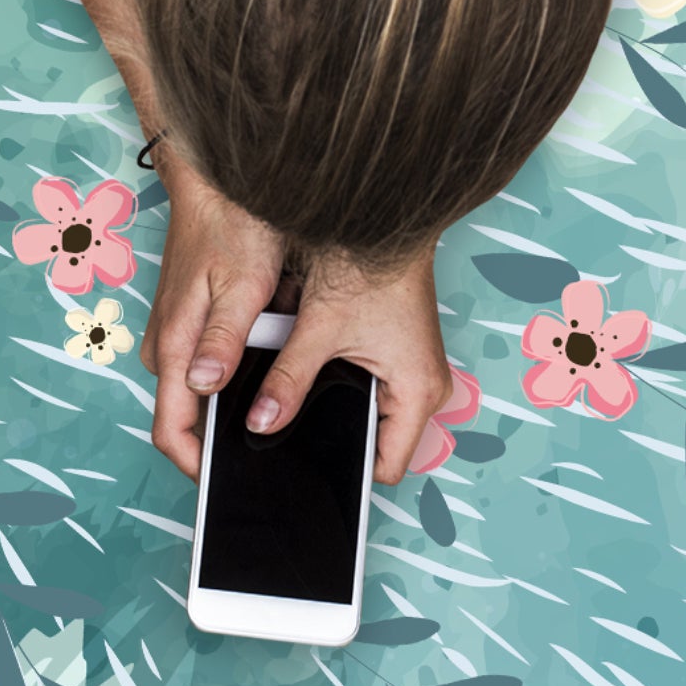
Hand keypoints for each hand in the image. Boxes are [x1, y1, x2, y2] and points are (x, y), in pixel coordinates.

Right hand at [141, 150, 284, 478]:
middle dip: (223, 438)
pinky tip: (268, 364)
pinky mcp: (189, 321)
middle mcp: (167, 347)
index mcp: (175, 347)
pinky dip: (233, 375)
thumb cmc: (232, 225)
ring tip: (278, 403)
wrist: (216, 180)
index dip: (197, 468)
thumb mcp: (242, 284)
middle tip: (274, 447)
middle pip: (186, 417)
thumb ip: (222, 340)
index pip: (170, 432)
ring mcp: (175, 333)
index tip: (230, 487)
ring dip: (231, 402)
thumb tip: (203, 387)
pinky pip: (206, 365)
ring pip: (199, 391)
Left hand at [253, 249, 454, 486]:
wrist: (384, 215)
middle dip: (332, 438)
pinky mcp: (398, 352)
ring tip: (298, 395)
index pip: (382, 466)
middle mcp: (424, 387)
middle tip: (287, 434)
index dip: (342, 470)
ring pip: (367, 411)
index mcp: (417, 392)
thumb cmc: (368, 264)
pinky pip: (369, 384)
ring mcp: (412, 370)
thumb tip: (261, 423)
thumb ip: (288, 381)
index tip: (302, 467)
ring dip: (335, 405)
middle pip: (374, 440)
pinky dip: (340, 380)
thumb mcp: (318, 329)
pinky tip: (313, 367)